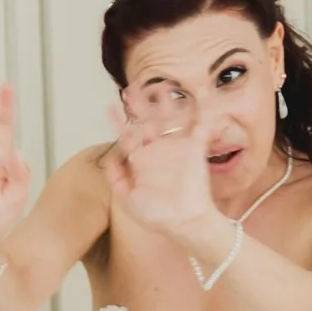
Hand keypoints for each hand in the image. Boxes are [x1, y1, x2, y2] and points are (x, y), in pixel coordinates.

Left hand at [103, 92, 219, 244]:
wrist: (184, 224)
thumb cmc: (157, 216)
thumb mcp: (128, 199)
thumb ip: (116, 179)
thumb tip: (108, 158)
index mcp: (142, 161)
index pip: (128, 136)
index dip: (118, 121)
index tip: (108, 107)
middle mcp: (159, 151)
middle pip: (148, 121)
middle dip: (141, 104)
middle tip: (133, 87)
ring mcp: (177, 148)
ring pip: (171, 119)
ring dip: (166, 103)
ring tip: (162, 86)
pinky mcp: (195, 149)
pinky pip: (200, 126)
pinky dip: (203, 111)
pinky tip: (201, 95)